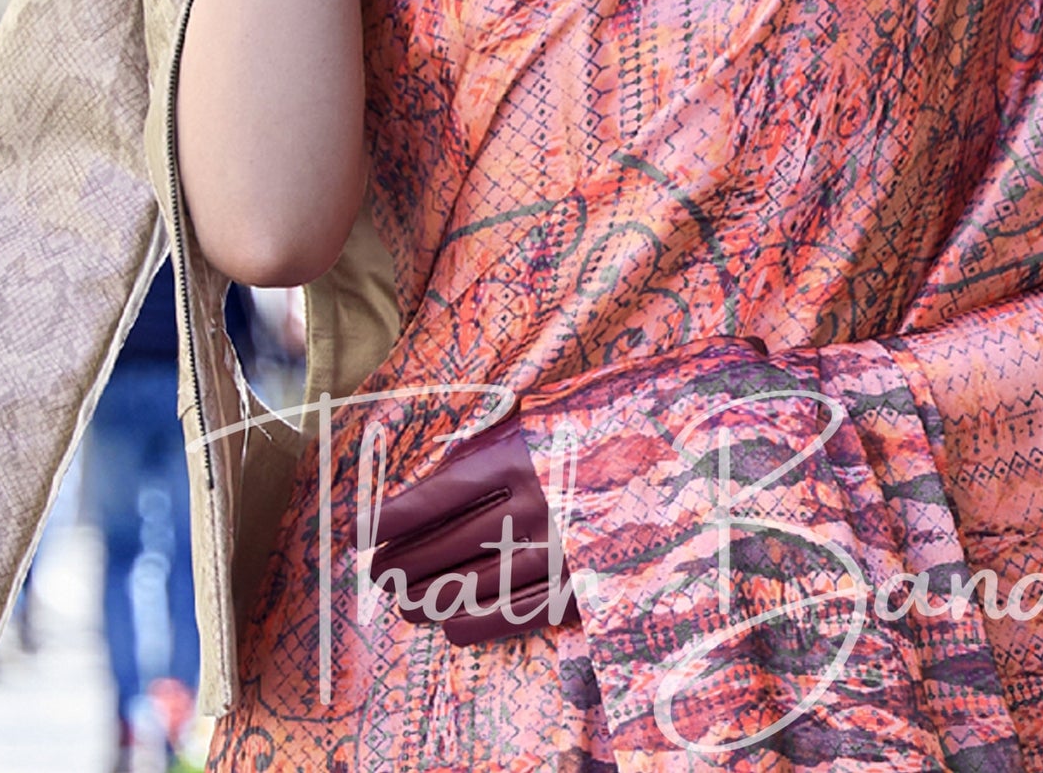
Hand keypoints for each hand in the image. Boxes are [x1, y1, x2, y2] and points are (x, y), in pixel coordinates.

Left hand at [367, 396, 578, 643]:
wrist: (679, 454)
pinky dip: (476, 623)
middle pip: (451, 544)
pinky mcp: (583, 583)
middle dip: (404, 561)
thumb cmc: (599, 427)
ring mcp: (563, 550)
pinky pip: (518, 614)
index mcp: (525, 455)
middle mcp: (539, 505)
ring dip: (429, 596)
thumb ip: (490, 446)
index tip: (362, 529)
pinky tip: (448, 624)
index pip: (440, 494)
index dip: (394, 515)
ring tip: (401, 600)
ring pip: (477, 584)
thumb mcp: (542, 417)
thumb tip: (431, 480)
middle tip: (377, 571)